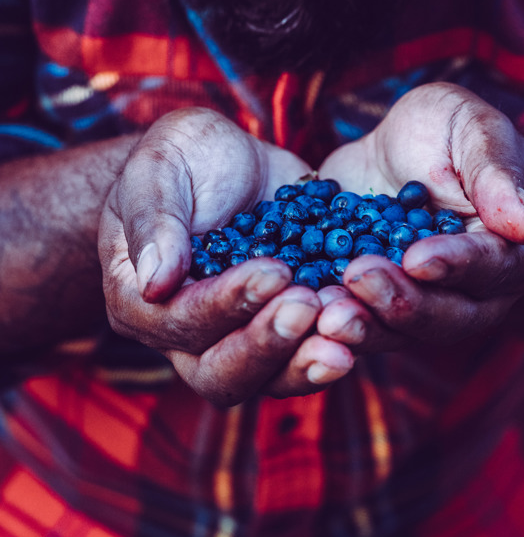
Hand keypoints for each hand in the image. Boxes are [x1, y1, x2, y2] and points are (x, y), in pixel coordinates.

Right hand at [99, 108, 353, 404]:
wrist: (226, 160)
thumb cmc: (180, 159)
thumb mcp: (157, 170)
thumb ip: (153, 220)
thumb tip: (155, 282)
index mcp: (142, 302)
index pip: (181, 322)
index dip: (225, 304)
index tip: (272, 271)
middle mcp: (188, 334)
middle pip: (222, 372)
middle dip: (269, 344)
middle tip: (309, 306)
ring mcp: (240, 334)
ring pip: (270, 376)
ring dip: (307, 360)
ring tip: (346, 333)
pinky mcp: (285, 322)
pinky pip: (309, 349)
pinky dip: (338, 340)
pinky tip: (367, 319)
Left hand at [315, 83, 523, 350]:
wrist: (397, 150)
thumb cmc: (447, 130)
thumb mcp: (472, 129)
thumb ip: (495, 172)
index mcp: (521, 247)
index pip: (496, 264)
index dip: (458, 264)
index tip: (419, 257)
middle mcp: (482, 289)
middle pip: (449, 313)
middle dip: (402, 301)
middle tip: (358, 278)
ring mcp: (430, 302)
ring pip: (403, 330)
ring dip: (365, 325)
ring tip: (327, 313)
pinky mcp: (382, 303)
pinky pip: (363, 322)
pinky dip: (335, 320)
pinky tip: (305, 311)